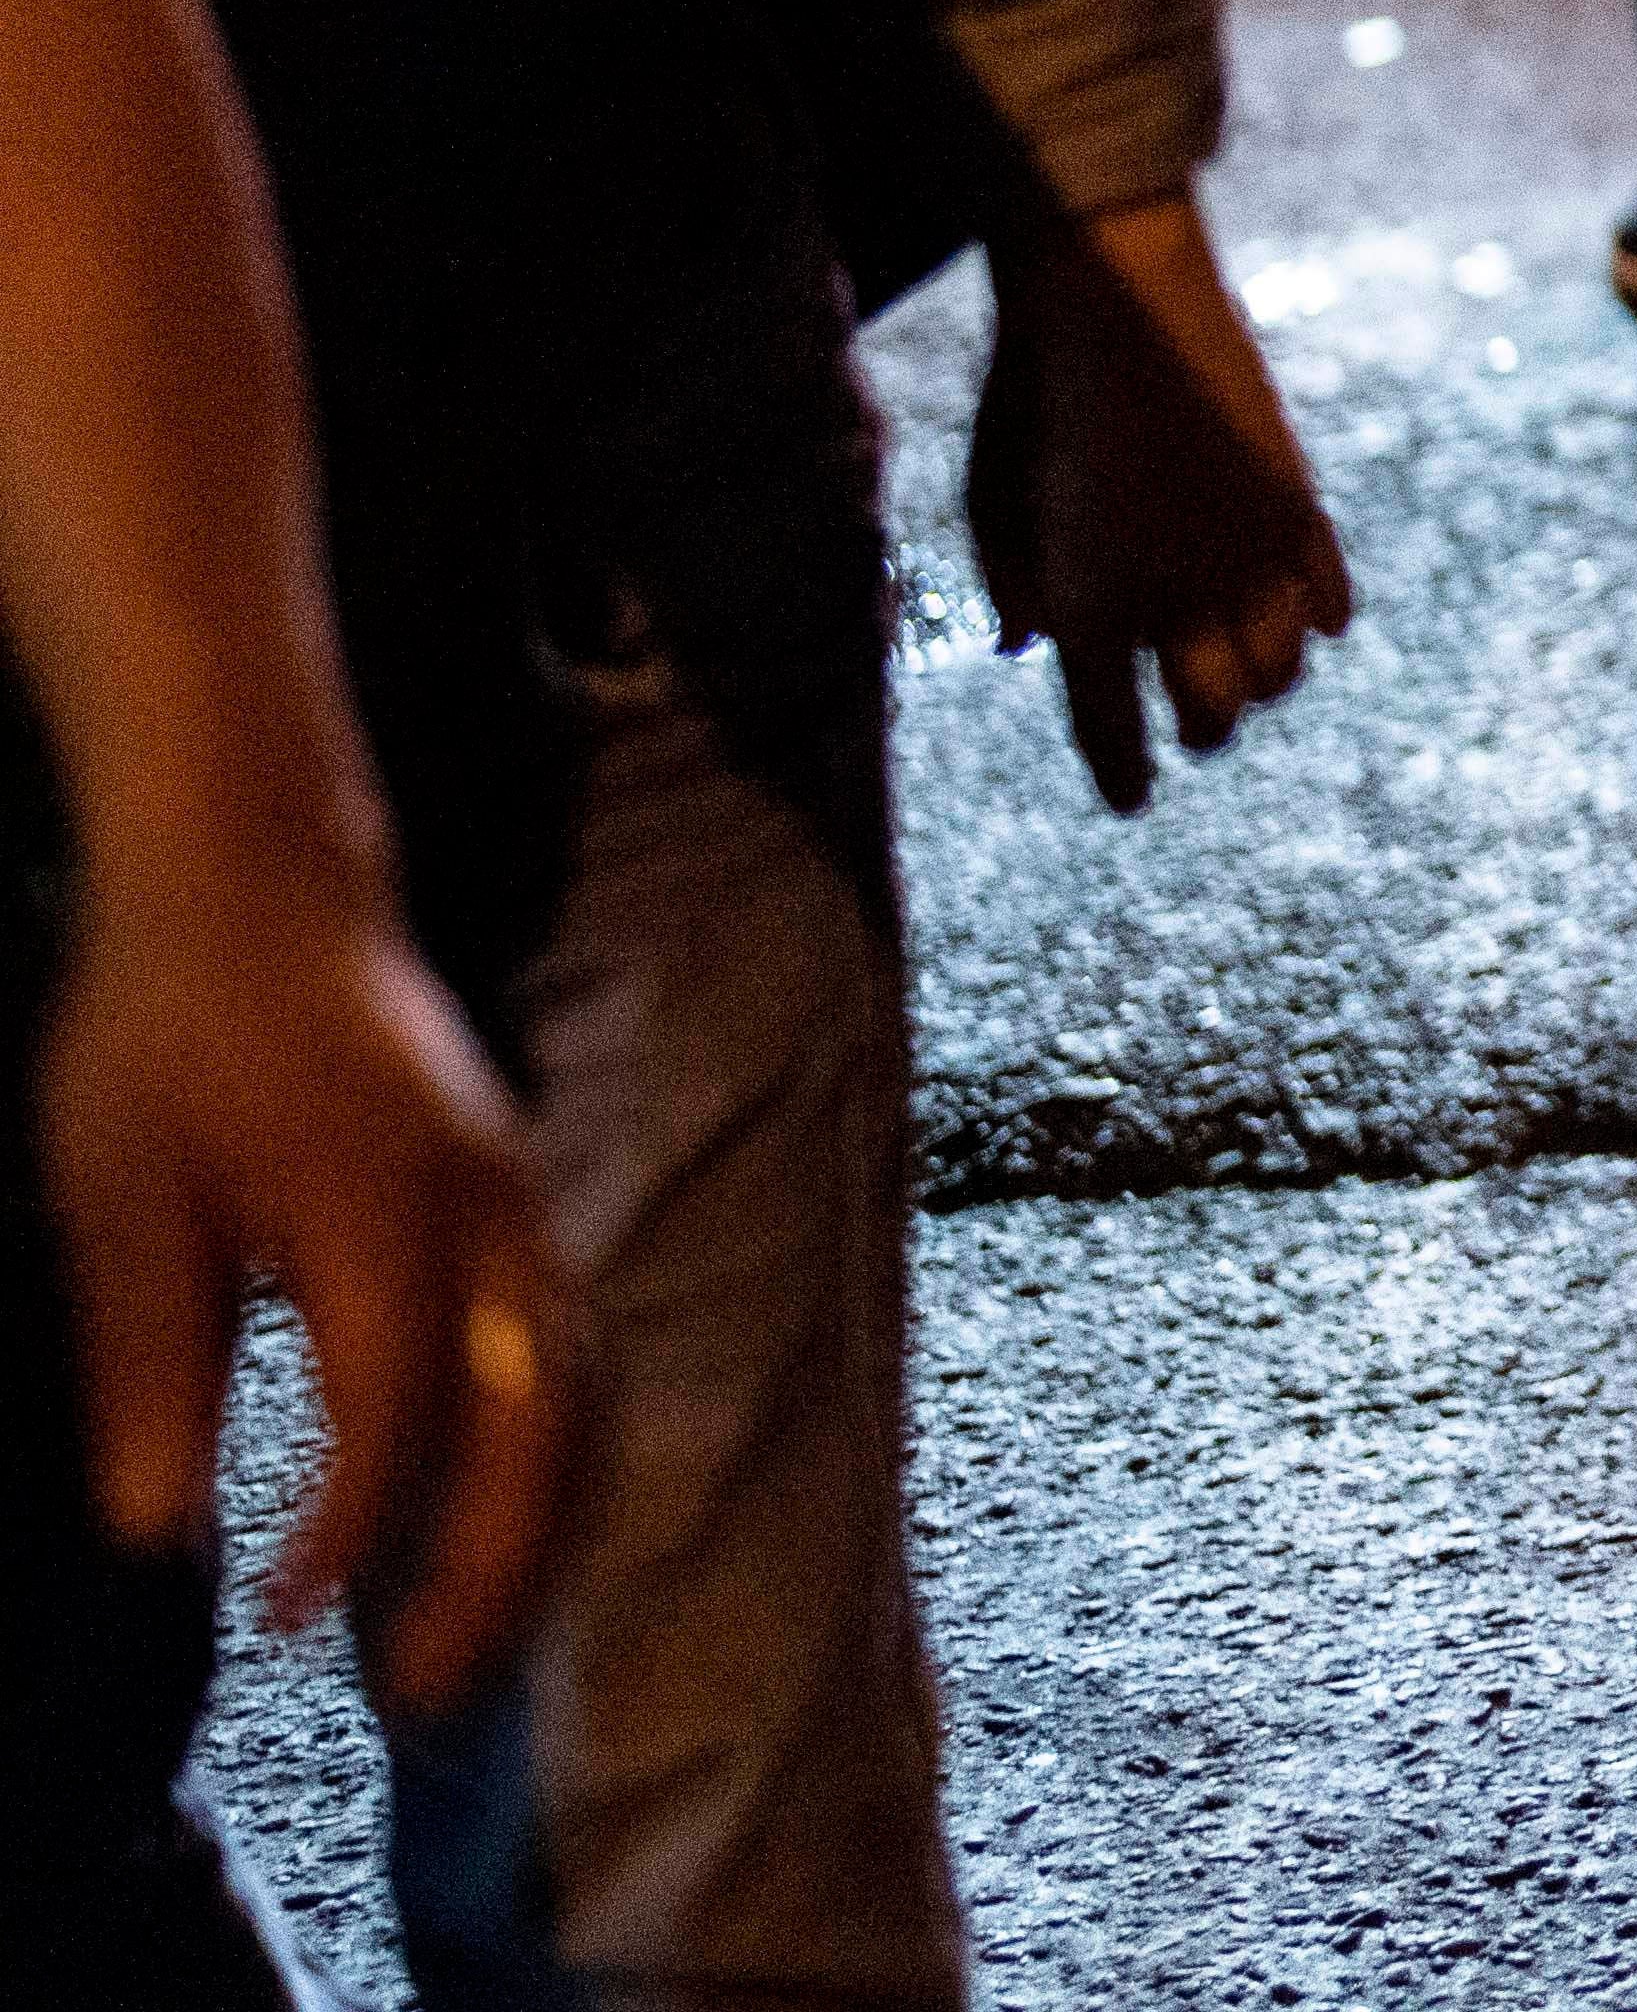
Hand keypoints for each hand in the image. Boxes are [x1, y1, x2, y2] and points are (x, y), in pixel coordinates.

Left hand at [38, 835, 573, 1718]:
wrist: (263, 883)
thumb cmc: (167, 1036)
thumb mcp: (117, 1192)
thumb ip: (151, 1357)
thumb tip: (156, 1532)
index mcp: (384, 1210)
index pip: (393, 1407)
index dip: (352, 1529)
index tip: (286, 1624)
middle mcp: (483, 1214)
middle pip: (537, 1418)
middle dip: (496, 1567)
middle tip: (423, 1697)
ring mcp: (515, 1206)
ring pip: (575, 1392)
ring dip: (535, 1527)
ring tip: (463, 1644)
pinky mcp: (510, 1205)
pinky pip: (564, 1352)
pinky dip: (541, 1459)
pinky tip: (482, 1522)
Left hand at [965, 195, 1350, 813]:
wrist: (1116, 302)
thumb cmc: (1030, 402)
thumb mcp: (993, 506)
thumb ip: (1015, 586)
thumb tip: (1027, 646)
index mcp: (1087, 609)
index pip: (1110, 732)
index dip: (1122, 775)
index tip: (1131, 800)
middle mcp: (1175, 600)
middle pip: (1212, 714)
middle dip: (1200, 729)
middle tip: (1191, 722)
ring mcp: (1246, 555)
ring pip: (1280, 670)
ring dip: (1262, 679)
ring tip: (1247, 666)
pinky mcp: (1296, 506)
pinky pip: (1329, 597)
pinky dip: (1320, 619)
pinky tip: (1312, 621)